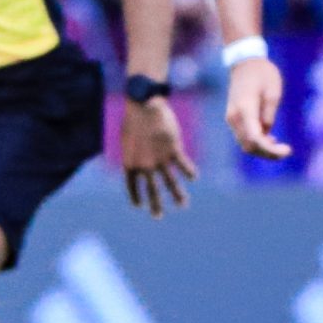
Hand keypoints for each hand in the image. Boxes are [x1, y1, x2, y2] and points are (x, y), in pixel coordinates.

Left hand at [121, 94, 196, 215]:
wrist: (144, 106)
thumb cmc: (134, 119)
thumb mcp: (128, 139)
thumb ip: (135, 152)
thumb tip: (140, 159)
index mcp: (130, 162)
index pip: (132, 186)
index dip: (136, 196)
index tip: (139, 206)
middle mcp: (144, 165)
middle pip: (151, 189)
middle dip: (156, 205)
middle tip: (158, 216)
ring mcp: (159, 159)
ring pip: (170, 182)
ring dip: (177, 195)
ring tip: (183, 205)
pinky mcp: (173, 150)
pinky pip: (183, 165)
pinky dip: (189, 172)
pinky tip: (194, 178)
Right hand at [223, 58, 290, 160]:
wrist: (245, 63)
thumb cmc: (263, 74)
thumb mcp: (273, 92)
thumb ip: (269, 115)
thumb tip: (266, 133)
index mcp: (245, 109)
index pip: (255, 138)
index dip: (271, 150)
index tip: (288, 151)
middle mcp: (234, 117)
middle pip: (248, 145)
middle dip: (267, 153)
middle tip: (287, 151)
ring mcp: (232, 118)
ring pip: (245, 143)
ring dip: (262, 149)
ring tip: (281, 147)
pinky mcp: (234, 118)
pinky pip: (244, 136)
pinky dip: (257, 142)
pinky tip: (271, 139)